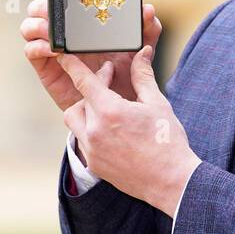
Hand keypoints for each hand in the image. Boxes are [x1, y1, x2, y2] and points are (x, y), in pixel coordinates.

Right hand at [21, 0, 162, 111]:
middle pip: (39, 8)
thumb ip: (148, 29)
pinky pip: (31, 51)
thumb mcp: (141, 48)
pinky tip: (56, 50)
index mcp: (83, 21)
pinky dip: (38, 46)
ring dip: (37, 25)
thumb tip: (147, 10)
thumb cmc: (128, 72)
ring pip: (29, 27)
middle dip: (42, 6)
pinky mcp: (46, 67)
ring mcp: (52, 49)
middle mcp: (64, 32)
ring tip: (54, 33)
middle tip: (54, 12)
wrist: (119, 104)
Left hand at [56, 45, 201, 216]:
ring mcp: (92, 149)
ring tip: (106, 108)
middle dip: (93, 89)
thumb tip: (142, 52)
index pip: (83, 80)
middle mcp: (95, 130)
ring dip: (85, 110)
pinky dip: (90, 130)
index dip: (71, 65)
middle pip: (79, 100)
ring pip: (73, 120)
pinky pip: (82, 140)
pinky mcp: (94, 164)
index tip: (62, 53)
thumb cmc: (167, 140)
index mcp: (110, 111)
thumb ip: (143, 76)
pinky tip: (110, 130)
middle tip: (110, 83)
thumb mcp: (157, 103)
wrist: (172, 181)